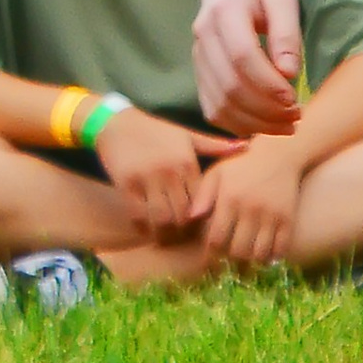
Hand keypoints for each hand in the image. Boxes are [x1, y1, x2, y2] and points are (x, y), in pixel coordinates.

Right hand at [96, 106, 217, 234]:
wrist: (115, 123)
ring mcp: (146, 180)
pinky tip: (148, 229)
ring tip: (167, 238)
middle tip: (186, 239)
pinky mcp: (126, 186)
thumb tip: (247, 146)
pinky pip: (138, 216)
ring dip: (165, 234)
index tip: (203, 227)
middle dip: (186, 232)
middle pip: (183, 215)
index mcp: (187, 163)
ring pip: (162, 219)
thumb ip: (215, 146)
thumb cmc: (156, 131)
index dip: (204, 218)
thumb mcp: (187, 136)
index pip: (202, 201)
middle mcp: (169, 173)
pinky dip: (144, 228)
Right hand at [194, 0, 304, 133]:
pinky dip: (238, 125)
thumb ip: (287, 34)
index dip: (268, 83)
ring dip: (255, 123)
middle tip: (296, 116)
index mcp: (224, 12)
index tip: (294, 99)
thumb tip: (289, 74)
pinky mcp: (199, 73)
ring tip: (286, 125)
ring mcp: (197, 57)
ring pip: (219, 103)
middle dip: (266, 109)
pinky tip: (264, 126)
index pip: (242, 56)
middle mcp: (203, 36)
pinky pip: (212, 109)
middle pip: (230, 85)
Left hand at [196, 136, 306, 268]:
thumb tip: (190, 219)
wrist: (278, 154)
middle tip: (226, 261)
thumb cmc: (241, 165)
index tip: (209, 259)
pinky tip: (263, 255)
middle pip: (238, 251)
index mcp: (230, 199)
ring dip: (250, 262)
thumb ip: (203, 196)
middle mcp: (251, 209)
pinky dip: (271, 257)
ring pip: (259, 254)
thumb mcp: (217, 173)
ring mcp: (272, 216)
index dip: (211, 254)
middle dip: (230, 260)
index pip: (217, 239)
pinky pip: (280, 249)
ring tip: (244, 260)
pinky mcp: (288, 219)